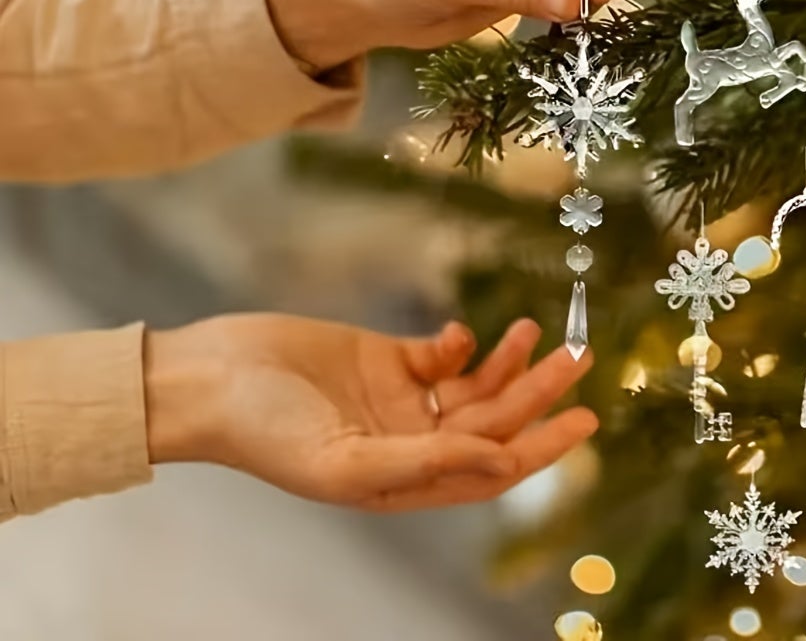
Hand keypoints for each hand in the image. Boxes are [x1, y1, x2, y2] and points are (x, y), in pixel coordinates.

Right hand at [144, 314, 596, 511]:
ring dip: (507, 361)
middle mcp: (410, 444)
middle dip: (536, 393)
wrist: (211, 376)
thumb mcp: (345, 461)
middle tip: (579, 358)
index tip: (585, 421)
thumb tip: (502, 464)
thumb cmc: (264, 429)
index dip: (541, 449)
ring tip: (536, 331)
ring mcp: (400, 401)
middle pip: (491, 421)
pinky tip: (457, 333)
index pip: (491, 469)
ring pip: (474, 385)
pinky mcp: (386, 358)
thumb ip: (426, 464)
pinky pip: (440, 355)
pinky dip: (458, 343)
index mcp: (404, 482)